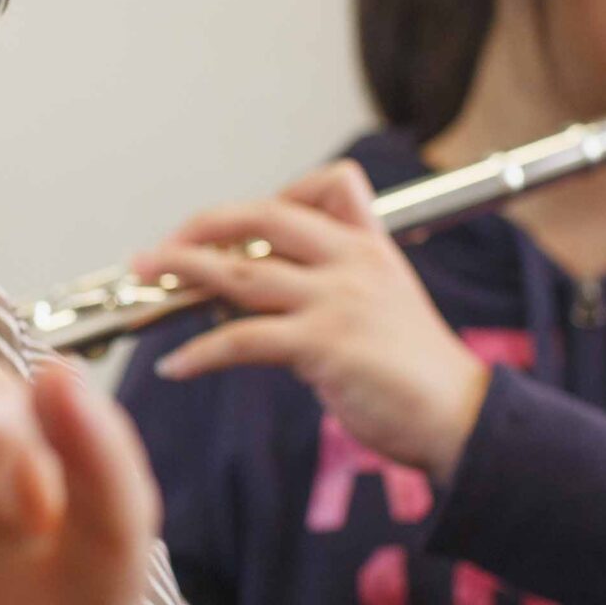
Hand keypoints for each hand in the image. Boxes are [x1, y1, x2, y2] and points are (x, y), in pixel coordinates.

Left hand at [135, 158, 489, 481]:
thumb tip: (256, 288)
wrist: (461, 419)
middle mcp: (352, 263)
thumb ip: (332, 284)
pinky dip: (199, 354)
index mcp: (370, 247)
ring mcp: (338, 301)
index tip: (233, 225)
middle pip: (263, 218)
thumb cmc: (417, 372)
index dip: (274, 198)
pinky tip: (176, 367)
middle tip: (160, 248)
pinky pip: (243, 341)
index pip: (327, 185)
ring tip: (144, 279)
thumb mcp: (384, 304)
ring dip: (182, 273)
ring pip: (241, 273)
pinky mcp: (325, 346)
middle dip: (201, 226)